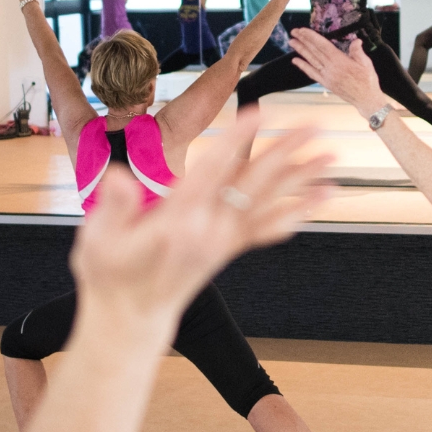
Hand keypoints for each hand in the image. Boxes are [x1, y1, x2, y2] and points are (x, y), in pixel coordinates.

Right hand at [69, 109, 333, 322]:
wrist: (130, 317)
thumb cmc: (110, 273)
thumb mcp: (99, 238)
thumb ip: (114, 207)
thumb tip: (117, 178)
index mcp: (177, 221)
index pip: (212, 172)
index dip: (235, 140)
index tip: (258, 113)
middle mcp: (209, 230)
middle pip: (254, 183)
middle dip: (287, 151)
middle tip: (315, 126)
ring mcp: (223, 240)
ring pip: (269, 202)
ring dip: (303, 178)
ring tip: (333, 157)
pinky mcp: (229, 249)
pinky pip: (268, 228)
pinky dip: (296, 211)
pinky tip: (320, 197)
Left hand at [286, 29, 385, 114]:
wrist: (366, 100)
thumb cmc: (368, 81)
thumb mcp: (366, 63)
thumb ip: (358, 51)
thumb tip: (356, 40)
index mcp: (341, 62)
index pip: (323, 46)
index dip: (312, 37)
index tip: (303, 30)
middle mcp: (331, 69)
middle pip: (314, 51)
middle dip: (303, 40)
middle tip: (294, 32)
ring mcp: (327, 77)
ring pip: (311, 61)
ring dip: (301, 51)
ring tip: (292, 42)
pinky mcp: (326, 83)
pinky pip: (312, 73)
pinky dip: (303, 66)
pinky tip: (295, 60)